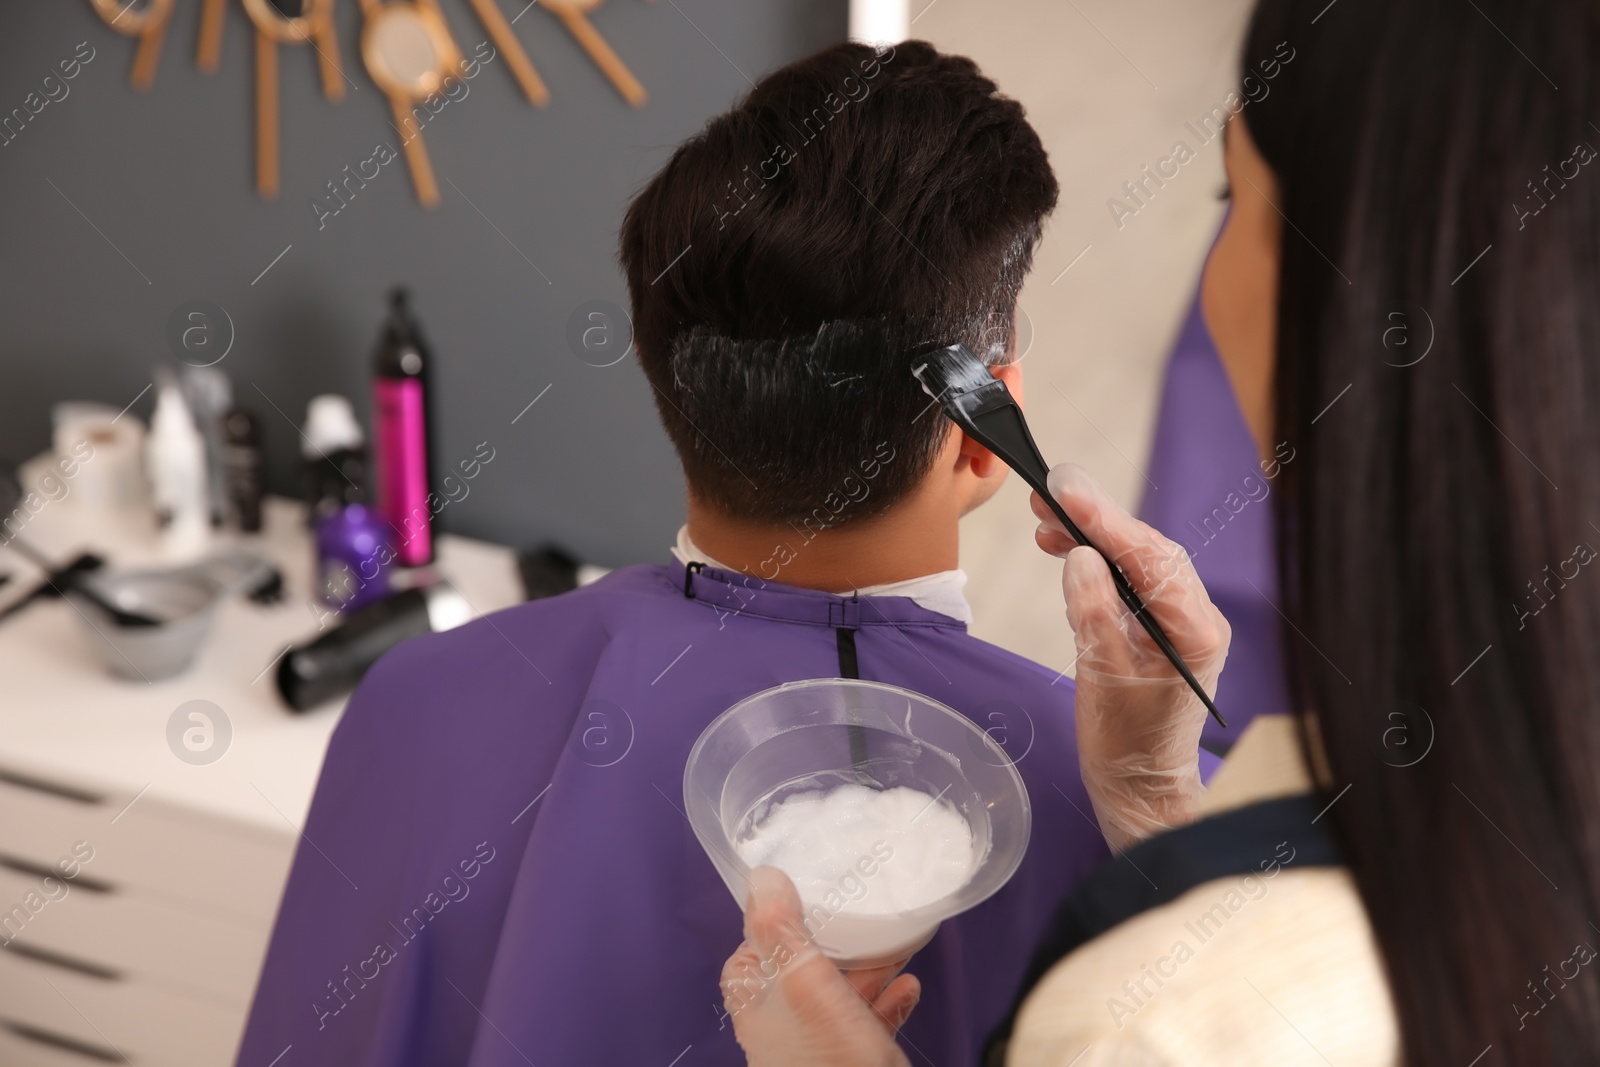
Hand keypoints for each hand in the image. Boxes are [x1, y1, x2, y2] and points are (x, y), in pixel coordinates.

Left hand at [722, 867, 919, 1066]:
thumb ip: (782, 931)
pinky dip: (887, 1002)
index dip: (766, 931)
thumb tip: (761, 877)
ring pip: (835, 999)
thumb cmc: (836, 1063)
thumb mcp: (809, 986)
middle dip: (828, 943)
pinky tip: (909, 988)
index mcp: (760, 1012)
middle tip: (856, 917)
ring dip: (864, 969)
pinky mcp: (854, 1065)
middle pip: (797, 974)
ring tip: (893, 945)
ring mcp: (820, 1053)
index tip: (797, 904)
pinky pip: (867, 1027)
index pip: (745, 962)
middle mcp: (784, 1034)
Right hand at [1032, 464, 1230, 851]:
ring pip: (1137, 559)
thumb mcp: (1102, 679)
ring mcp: (1177, 620)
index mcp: (1196, 631)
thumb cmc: (1125, 746)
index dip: (1108, 521)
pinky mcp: (1155, 627)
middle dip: (1097, 517)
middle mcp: (1195, 617)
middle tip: (1049, 490)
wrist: (1139, 788)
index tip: (1068, 492)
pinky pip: (1128, 579)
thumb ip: (1093, 614)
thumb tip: (1078, 555)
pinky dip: (1094, 559)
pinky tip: (1063, 547)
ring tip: (1045, 515)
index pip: (1152, 558)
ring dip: (1092, 534)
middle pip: (1148, 549)